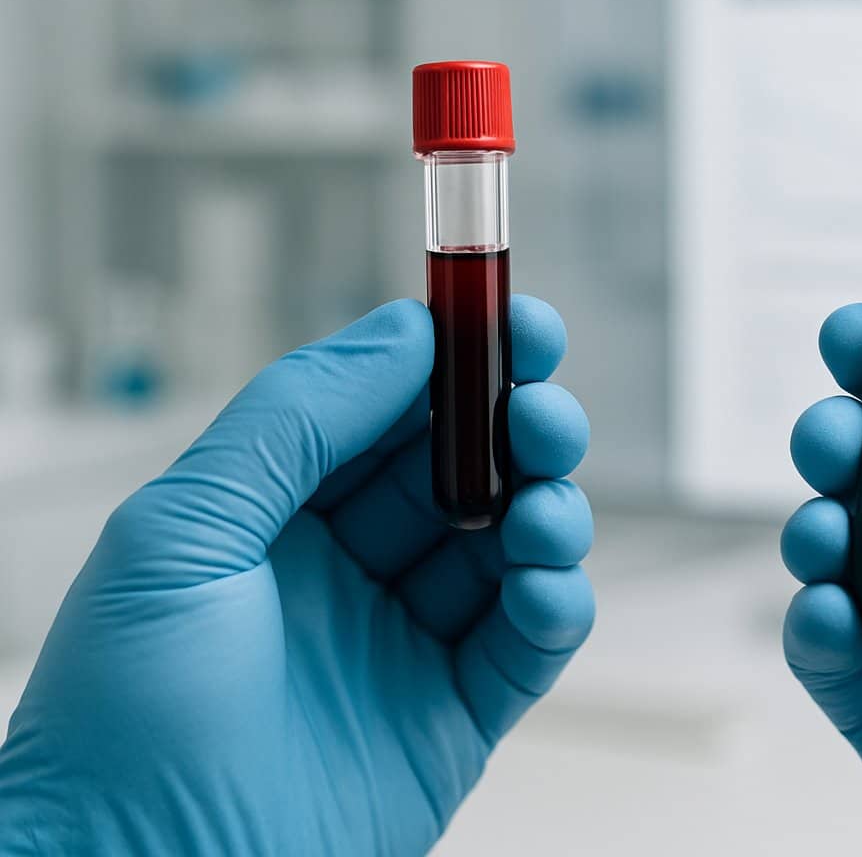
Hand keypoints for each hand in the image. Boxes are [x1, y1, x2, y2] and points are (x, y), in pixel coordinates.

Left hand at [0, 298, 593, 855]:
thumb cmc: (120, 726)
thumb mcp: (178, 534)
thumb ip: (292, 421)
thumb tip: (402, 334)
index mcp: (277, 518)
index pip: (385, 414)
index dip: (454, 362)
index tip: (510, 321)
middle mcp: (347, 573)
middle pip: (462, 470)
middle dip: (517, 427)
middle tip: (543, 411)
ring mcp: (405, 646)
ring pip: (509, 547)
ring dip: (547, 510)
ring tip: (542, 508)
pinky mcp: (454, 722)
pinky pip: (528, 645)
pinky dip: (555, 604)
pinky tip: (540, 587)